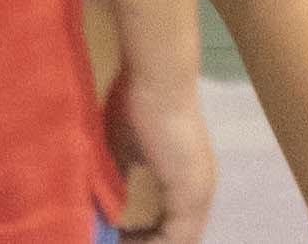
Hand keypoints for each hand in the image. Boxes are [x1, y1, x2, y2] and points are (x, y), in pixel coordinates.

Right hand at [108, 70, 217, 238]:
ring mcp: (199, 192)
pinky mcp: (192, 192)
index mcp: (186, 177)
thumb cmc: (137, 101)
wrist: (157, 79)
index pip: (172, 223)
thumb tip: (107, 199)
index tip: (118, 234)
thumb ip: (123, 174)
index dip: (147, 236)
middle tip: (115, 241)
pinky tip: (125, 241)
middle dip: (148, 242)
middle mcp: (199, 189)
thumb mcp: (125, 146)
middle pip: (179, 236)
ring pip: (180, 239)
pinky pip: (177, 238)